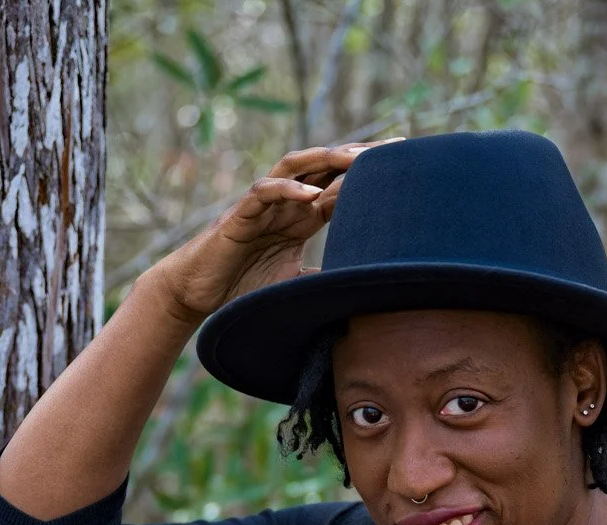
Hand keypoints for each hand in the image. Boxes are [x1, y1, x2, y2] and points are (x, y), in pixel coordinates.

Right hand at [152, 140, 399, 324]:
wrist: (200, 293)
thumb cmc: (245, 287)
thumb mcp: (298, 284)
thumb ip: (326, 280)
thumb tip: (363, 293)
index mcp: (303, 215)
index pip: (342, 185)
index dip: (370, 176)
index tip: (406, 167)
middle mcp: (287, 202)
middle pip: (325, 167)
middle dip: (358, 156)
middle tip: (394, 150)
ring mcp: (263, 205)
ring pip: (295, 167)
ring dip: (324, 160)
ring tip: (354, 159)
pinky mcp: (240, 216)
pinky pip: (263, 193)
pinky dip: (286, 191)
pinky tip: (310, 196)